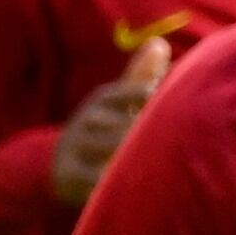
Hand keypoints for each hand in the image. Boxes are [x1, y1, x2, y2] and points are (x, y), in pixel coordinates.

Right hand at [50, 38, 171, 204]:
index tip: (176, 116)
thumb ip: (140, 77)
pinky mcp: (70, 176)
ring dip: (139, 163)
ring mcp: (77, 148)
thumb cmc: (100, 129)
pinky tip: (140, 191)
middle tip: (181, 148)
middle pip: (128, 127)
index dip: (157, 106)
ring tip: (167, 170)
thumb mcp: (116, 102)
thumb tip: (161, 43)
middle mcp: (87, 119)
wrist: (54, 164)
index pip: (135, 93)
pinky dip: (118, 186)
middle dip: (151, 138)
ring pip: (116, 155)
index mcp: (102, 99)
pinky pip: (99, 182)